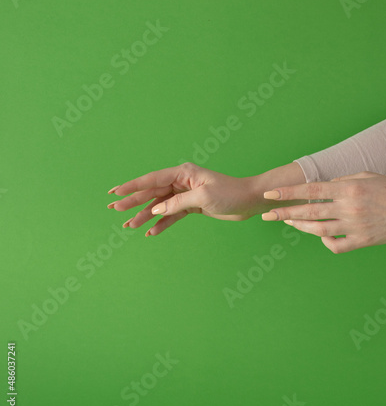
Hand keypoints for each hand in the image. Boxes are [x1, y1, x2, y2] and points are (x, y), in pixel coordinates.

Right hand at [106, 162, 305, 235]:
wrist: (249, 201)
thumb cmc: (230, 193)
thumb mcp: (203, 197)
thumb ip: (177, 203)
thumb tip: (154, 210)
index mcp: (183, 173)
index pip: (152, 179)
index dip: (132, 186)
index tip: (115, 193)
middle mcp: (182, 182)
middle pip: (152, 192)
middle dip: (133, 202)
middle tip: (115, 210)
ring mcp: (186, 194)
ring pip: (160, 205)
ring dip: (145, 215)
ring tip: (129, 226)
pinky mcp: (192, 206)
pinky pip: (172, 214)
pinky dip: (162, 223)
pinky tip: (151, 232)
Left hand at [261, 171, 385, 253]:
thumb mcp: (367, 176)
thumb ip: (342, 180)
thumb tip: (322, 187)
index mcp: (349, 188)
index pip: (311, 190)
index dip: (288, 193)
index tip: (271, 195)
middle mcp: (349, 207)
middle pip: (310, 211)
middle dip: (285, 213)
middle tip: (268, 214)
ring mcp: (355, 226)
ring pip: (319, 230)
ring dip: (301, 226)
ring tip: (289, 223)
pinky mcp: (363, 241)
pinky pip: (336, 245)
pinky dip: (324, 242)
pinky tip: (320, 236)